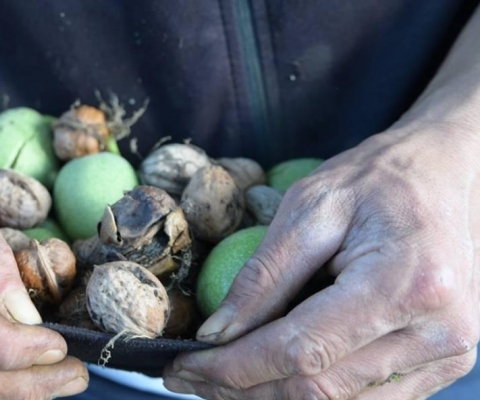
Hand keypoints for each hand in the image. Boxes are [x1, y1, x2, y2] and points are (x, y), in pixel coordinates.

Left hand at [164, 122, 479, 398]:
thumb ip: (263, 276)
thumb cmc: (379, 179)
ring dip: (270, 398)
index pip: (302, 351)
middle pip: (318, 390)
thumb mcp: (310, 206)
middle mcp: (439, 332)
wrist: (453, 173)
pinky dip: (311, 394)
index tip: (181, 367)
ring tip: (220, 378)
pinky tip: (269, 376)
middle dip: (241, 389)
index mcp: (407, 284)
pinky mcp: (444, 365)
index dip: (234, 368)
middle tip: (189, 377)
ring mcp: (449, 355)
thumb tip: (216, 335)